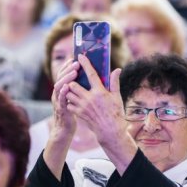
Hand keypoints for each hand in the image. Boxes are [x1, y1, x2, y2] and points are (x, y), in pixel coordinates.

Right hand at [42, 60, 79, 180]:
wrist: (64, 130)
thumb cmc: (72, 113)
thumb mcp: (75, 98)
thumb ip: (79, 87)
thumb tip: (87, 76)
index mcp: (63, 89)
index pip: (64, 74)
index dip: (68, 66)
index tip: (75, 58)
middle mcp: (58, 93)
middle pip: (61, 77)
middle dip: (68, 69)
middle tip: (76, 63)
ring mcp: (58, 101)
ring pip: (59, 86)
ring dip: (66, 78)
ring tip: (73, 72)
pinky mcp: (60, 109)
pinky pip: (60, 99)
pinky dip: (62, 93)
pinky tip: (67, 87)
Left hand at [65, 54, 136, 173]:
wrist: (110, 131)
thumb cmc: (116, 113)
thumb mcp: (117, 97)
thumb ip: (114, 82)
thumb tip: (117, 69)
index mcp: (100, 92)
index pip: (91, 74)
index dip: (85, 64)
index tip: (80, 56)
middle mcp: (89, 98)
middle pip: (73, 84)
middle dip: (72, 80)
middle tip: (75, 79)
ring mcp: (83, 107)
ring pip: (69, 94)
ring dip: (70, 91)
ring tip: (74, 89)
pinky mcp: (79, 113)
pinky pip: (69, 104)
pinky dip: (70, 101)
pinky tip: (75, 100)